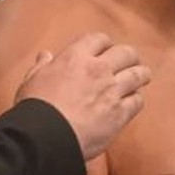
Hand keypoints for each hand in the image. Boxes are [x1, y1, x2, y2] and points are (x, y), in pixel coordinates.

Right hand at [15, 32, 149, 159]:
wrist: (45, 135)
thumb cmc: (35, 107)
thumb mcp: (32, 80)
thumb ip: (42, 65)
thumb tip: (46, 55)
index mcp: (75, 57)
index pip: (98, 39)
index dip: (104, 44)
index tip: (105, 50)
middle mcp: (98, 69)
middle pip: (126, 53)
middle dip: (129, 56)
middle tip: (130, 62)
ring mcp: (112, 90)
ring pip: (138, 74)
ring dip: (141, 74)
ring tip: (142, 77)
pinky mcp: (119, 113)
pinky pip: (137, 101)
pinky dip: (136, 100)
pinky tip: (132, 102)